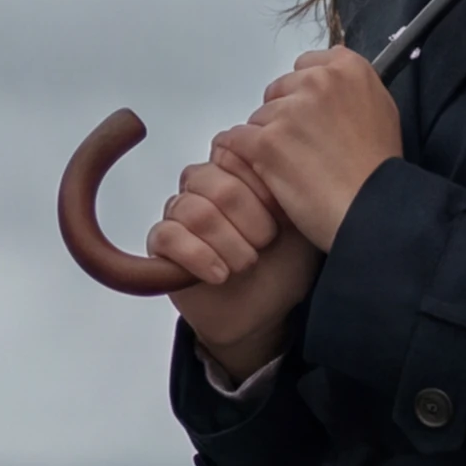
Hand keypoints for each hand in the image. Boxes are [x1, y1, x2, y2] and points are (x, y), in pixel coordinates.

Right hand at [145, 148, 319, 380]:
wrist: (265, 312)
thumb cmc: (284, 265)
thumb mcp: (303, 223)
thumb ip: (293, 187)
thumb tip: (287, 159)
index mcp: (237, 170)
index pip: (236, 153)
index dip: (262, 189)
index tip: (282, 216)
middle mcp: (205, 185)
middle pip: (216, 183)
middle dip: (249, 220)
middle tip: (265, 244)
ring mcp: (180, 211)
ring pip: (194, 211)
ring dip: (228, 243)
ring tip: (246, 264)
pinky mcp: (162, 243)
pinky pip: (169, 235)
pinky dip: (199, 256)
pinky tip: (220, 275)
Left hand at [216, 49, 402, 253]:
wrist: (374, 210)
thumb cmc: (380, 171)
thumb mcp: (381, 111)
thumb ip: (350, 91)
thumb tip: (328, 87)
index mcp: (348, 68)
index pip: (306, 66)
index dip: (306, 96)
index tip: (314, 121)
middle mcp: (318, 81)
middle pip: (279, 92)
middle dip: (284, 119)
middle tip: (305, 151)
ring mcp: (290, 111)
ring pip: (259, 119)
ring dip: (268, 142)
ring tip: (296, 172)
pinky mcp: (266, 142)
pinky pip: (236, 141)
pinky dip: (244, 158)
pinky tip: (263, 174)